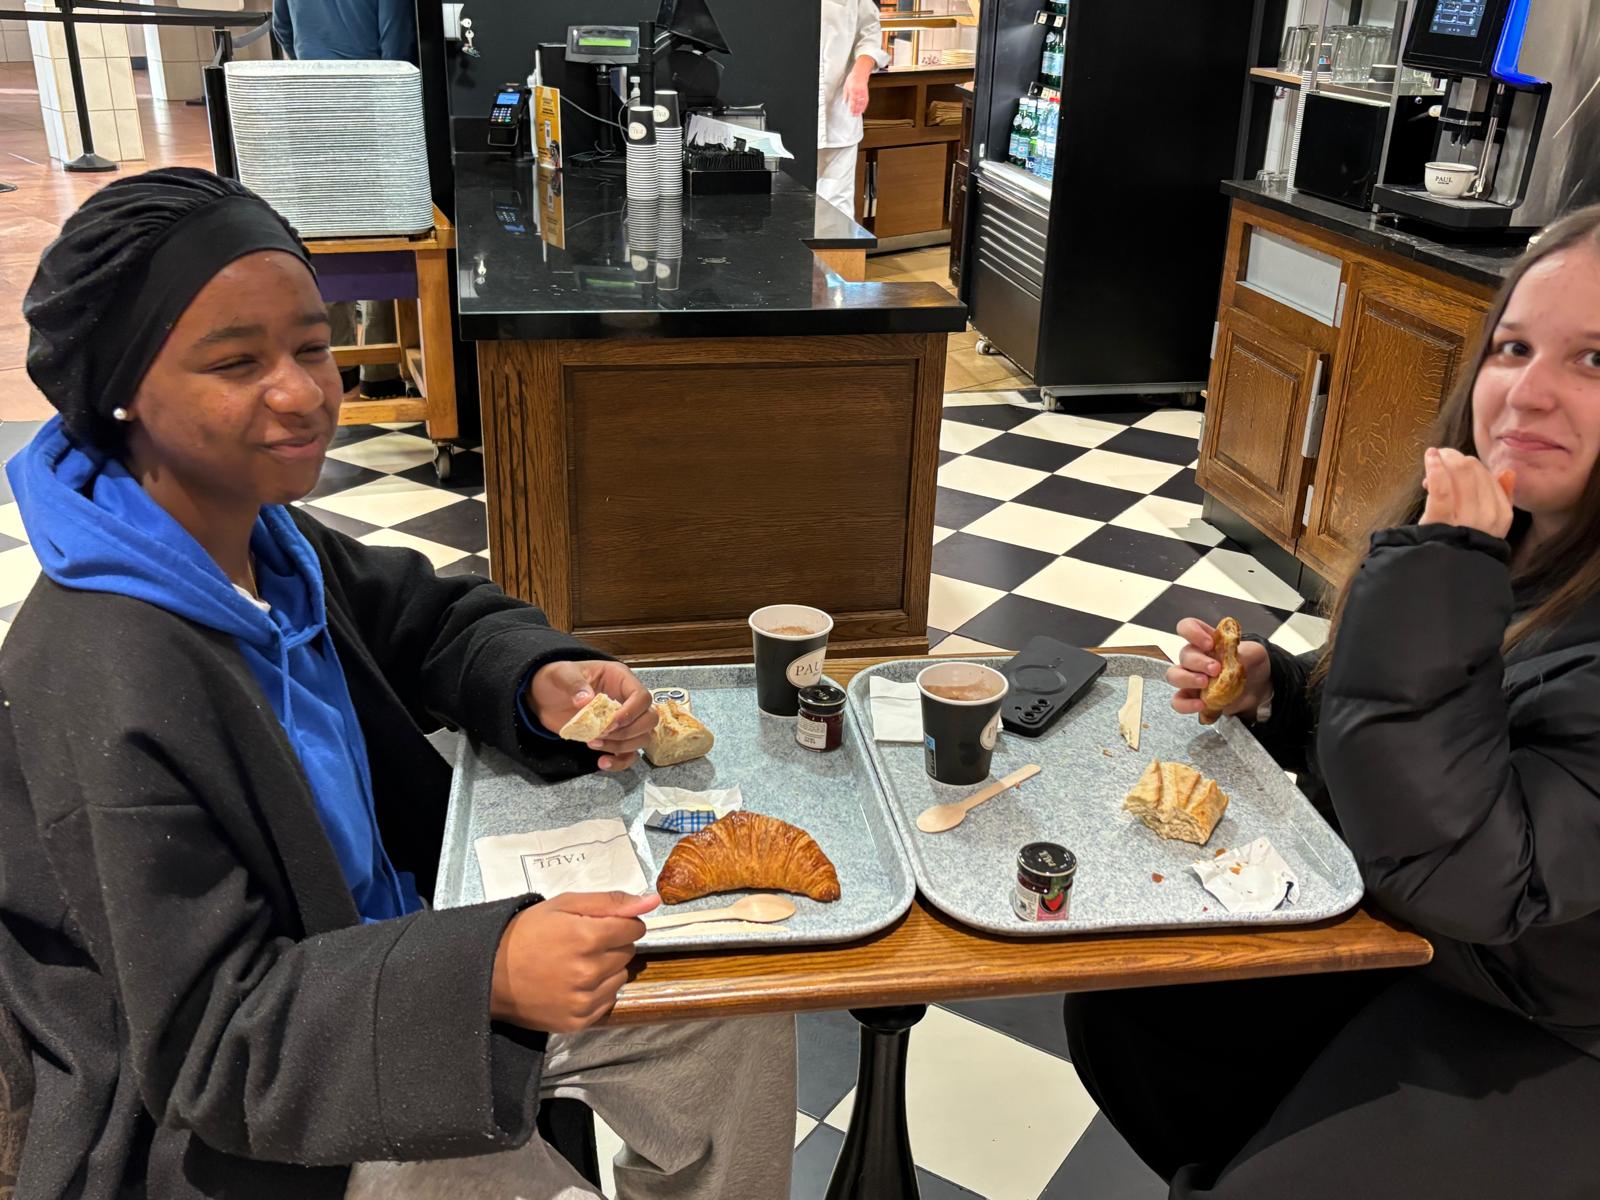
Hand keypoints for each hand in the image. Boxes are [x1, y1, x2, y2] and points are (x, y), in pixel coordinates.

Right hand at [491, 891, 660, 1032]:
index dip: (620, 923)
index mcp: (587, 937)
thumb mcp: (565, 904)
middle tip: (581, 943)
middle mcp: (589, 971)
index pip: (634, 928)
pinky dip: (597, 991)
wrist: (489, 973)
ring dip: (606, 969)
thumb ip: (611, 902)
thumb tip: (652, 901)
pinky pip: (608, 1001)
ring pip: (621, 977)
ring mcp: (584, 999)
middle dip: (611, 944)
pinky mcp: (578, 1020)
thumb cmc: (525, 933)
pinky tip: (573, 983)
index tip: (600, 924)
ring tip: (575, 963)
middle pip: (628, 952)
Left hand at [529, 660, 657, 770]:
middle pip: (649, 720)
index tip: (610, 723)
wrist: (544, 696)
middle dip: (627, 732)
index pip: (642, 697)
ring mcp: (623, 721)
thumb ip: (573, 684)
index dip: (631, 712)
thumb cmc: (556, 679)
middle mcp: (627, 700)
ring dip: (621, 746)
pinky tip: (602, 763)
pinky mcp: (614, 738)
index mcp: (620, 679)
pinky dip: (619, 762)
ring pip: (642, 738)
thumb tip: (585, 700)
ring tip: (592, 743)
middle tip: (600, 733)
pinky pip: (629, 755)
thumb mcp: (561, 674)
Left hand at [844, 62, 871, 115]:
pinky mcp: (866, 93)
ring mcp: (863, 92)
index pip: (852, 100)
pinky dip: (864, 106)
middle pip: (858, 103)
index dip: (852, 107)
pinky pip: (866, 101)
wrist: (860, 73)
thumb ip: (845, 95)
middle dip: (856, 110)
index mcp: (852, 90)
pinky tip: (862, 110)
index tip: (850, 112)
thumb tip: (844, 102)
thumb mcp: (846, 86)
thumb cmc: (852, 78)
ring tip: (858, 114)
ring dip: (860, 109)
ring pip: (862, 103)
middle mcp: (858, 92)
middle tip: (854, 115)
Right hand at [1167, 618, 1271, 719]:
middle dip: (1198, 661)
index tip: (1209, 643)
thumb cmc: (1252, 665)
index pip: (1187, 627)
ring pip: (1174, 676)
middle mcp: (1196, 658)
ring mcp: (1192, 679)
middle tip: (1216, 669)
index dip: (1192, 632)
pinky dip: (1186, 704)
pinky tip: (1201, 704)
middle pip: (1184, 654)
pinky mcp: (1195, 698)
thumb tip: (1237, 656)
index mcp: (1206, 641)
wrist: (1260, 687)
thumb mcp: (1255, 652)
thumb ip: (1246, 651)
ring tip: (1205, 684)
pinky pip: (1179, 701)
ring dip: (1187, 679)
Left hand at [1420, 447, 1515, 538]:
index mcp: (1502, 514)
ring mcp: (1467, 519)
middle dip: (1454, 460)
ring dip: (1444, 460)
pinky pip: (1442, 487)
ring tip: (1432, 458)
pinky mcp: (1442, 521)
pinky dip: (1435, 467)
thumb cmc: (1461, 545)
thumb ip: (1501, 498)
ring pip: (1460, 473)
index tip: (1452, 471)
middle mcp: (1489, 516)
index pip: (1487, 476)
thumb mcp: (1486, 526)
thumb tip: (1508, 472)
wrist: (1443, 574)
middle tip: (1439, 461)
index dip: (1468, 467)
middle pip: (1474, 470)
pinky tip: (1430, 458)